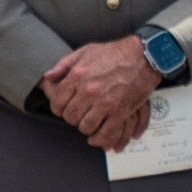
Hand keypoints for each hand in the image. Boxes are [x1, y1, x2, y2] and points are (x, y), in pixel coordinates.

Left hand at [38, 38, 161, 151]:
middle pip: (71, 117)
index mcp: (77, 76)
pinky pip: (106, 133)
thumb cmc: (114, 53)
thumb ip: (63, 65)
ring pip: (86, 127)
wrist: (143, 56)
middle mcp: (89, 91)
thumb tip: (48, 78)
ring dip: (86, 128)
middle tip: (79, 115)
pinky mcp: (120, 112)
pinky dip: (100, 139)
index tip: (64, 108)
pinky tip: (97, 138)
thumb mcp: (85, 52)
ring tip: (89, 123)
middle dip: (73, 118)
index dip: (59, 108)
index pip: (58, 102)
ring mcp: (105, 103)